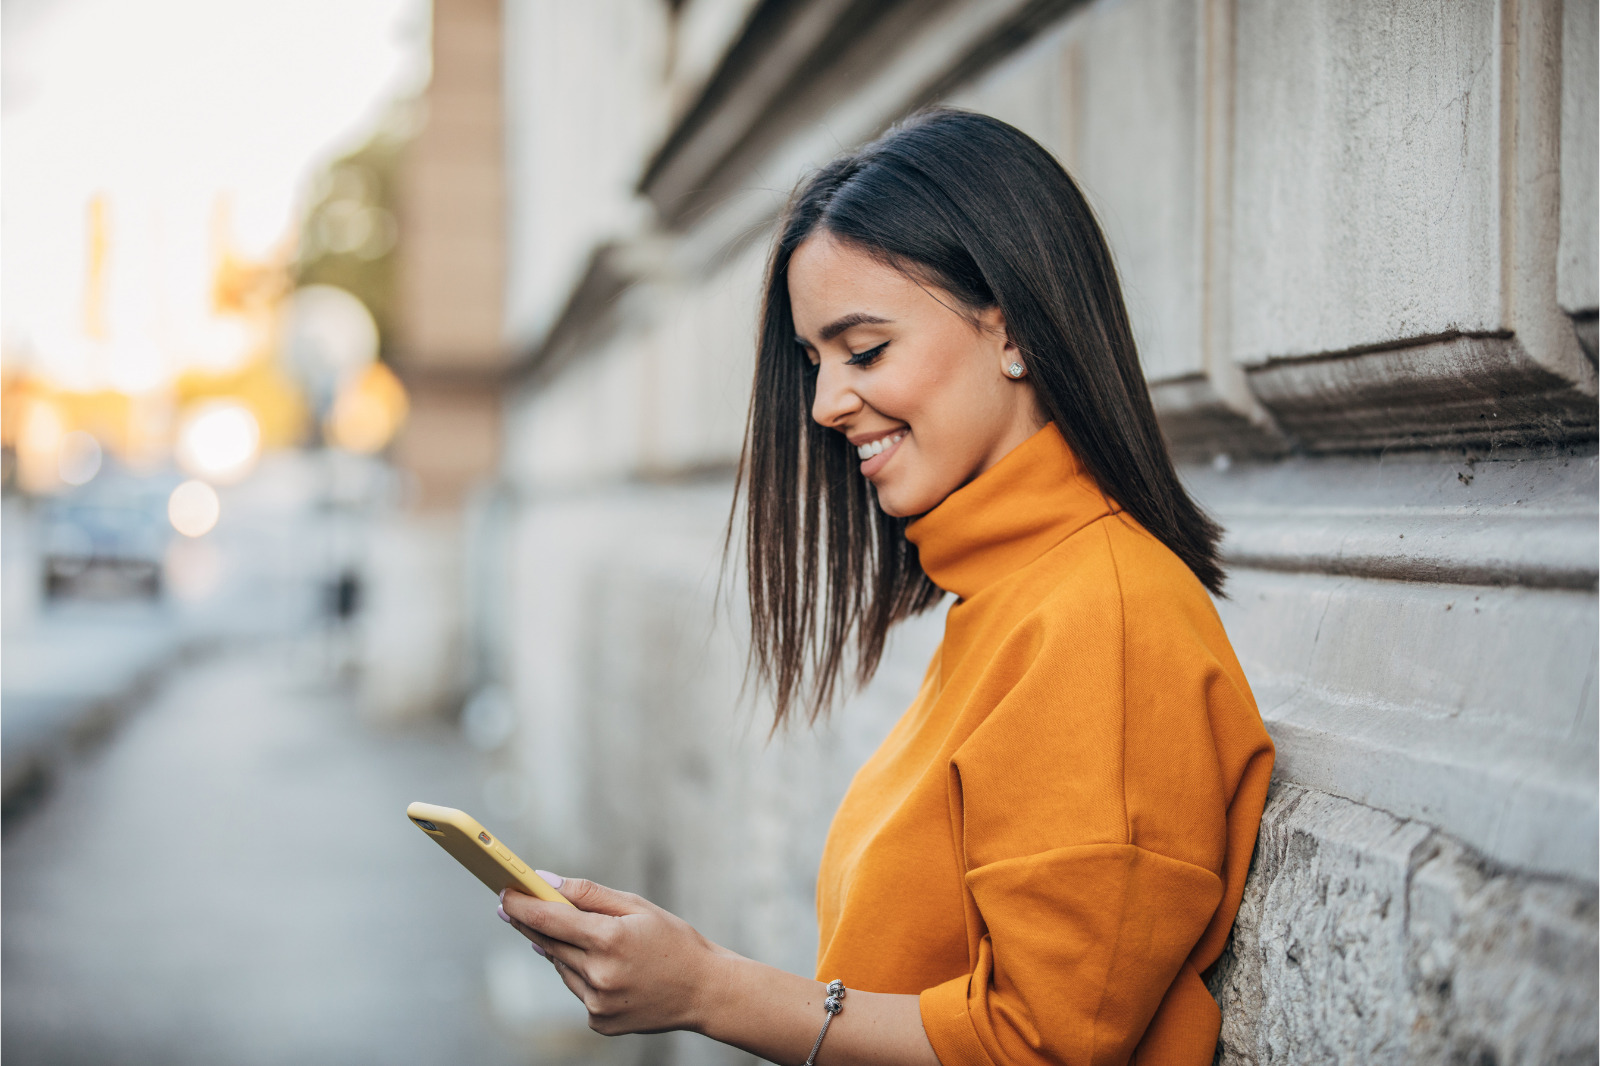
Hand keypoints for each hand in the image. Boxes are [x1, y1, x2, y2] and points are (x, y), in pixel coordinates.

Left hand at [498, 875, 733, 1034]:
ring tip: (582, 936)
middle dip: (529, 922)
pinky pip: (577, 989)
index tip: (504, 892)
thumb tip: (546, 882)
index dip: (522, 905)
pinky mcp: (599, 1022)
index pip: (549, 918)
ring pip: (561, 966)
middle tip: (512, 905)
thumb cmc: (673, 941)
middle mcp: (599, 975)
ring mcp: (598, 1003)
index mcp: (609, 939)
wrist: (704, 991)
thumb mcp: (637, 906)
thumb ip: (589, 894)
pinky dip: (581, 973)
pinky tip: (606, 967)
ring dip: (559, 948)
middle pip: (548, 942)